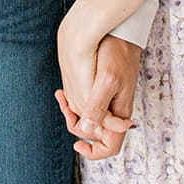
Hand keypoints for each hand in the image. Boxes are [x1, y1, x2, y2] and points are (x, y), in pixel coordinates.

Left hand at [56, 20, 138, 160]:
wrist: (122, 31)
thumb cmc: (117, 53)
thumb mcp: (107, 80)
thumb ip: (97, 106)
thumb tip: (86, 132)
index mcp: (120, 114)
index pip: (110, 147)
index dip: (94, 152)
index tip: (77, 144)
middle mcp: (116, 111)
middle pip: (96, 133)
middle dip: (77, 125)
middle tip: (63, 105)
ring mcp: (112, 100)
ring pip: (91, 119)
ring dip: (74, 112)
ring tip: (60, 96)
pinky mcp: (106, 89)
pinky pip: (90, 104)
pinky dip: (76, 101)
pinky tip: (65, 90)